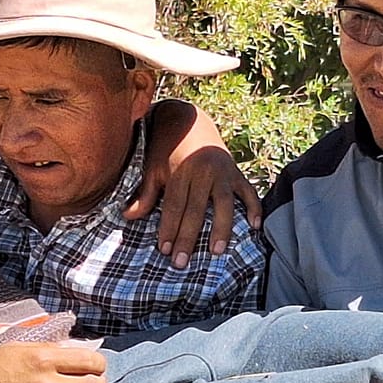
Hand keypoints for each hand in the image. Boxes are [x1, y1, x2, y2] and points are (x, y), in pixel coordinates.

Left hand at [127, 99, 261, 267]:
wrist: (189, 120)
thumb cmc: (167, 148)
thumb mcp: (153, 167)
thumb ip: (144, 193)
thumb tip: (128, 216)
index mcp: (181, 170)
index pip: (174, 206)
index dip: (169, 229)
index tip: (165, 250)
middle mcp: (204, 171)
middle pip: (196, 210)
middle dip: (188, 238)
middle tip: (181, 262)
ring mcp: (224, 172)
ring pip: (224, 205)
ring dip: (221, 229)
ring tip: (216, 251)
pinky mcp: (237, 173)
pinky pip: (249, 192)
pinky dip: (254, 208)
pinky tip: (255, 227)